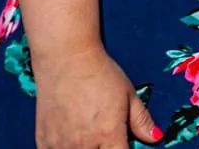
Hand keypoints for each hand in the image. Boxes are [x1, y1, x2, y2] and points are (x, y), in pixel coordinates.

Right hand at [35, 46, 161, 147]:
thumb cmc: (100, 74)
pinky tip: (71, 141)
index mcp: (108, 134)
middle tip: (106, 140)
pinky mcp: (43, 142)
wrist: (66, 59)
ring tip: (91, 138)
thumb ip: (141, 120)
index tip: (124, 145)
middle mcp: (84, 145)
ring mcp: (61, 145)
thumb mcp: (128, 95)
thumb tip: (155, 138)